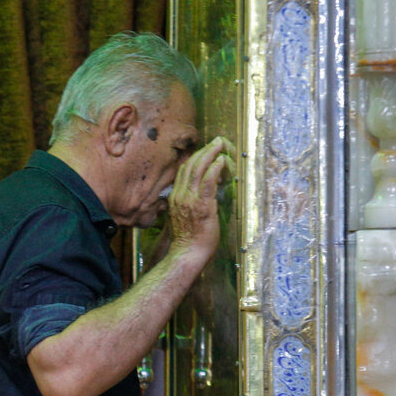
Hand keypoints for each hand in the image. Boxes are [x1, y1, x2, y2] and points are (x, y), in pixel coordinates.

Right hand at [168, 137, 235, 259]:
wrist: (187, 253)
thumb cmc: (189, 240)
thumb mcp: (184, 217)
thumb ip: (188, 204)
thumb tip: (200, 196)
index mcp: (175, 198)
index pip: (183, 171)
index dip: (195, 158)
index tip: (206, 150)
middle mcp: (180, 196)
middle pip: (190, 166)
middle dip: (204, 151)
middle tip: (215, 141)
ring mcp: (189, 200)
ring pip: (198, 170)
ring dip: (210, 155)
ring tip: (220, 145)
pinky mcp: (202, 206)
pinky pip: (207, 182)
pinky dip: (214, 169)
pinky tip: (221, 161)